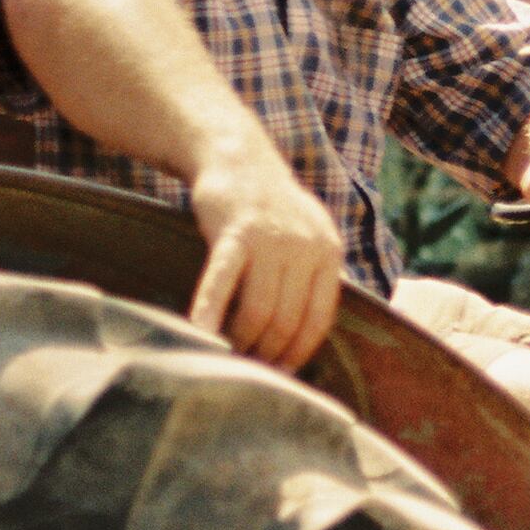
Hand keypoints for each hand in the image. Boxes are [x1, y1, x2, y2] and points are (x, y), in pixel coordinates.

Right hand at [187, 133, 344, 371]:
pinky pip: (222, 284)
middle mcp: (306, 246)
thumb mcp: (307, 235)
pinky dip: (211, 313)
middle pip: (287, 321)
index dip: (298, 353)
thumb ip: (312, 277)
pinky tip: (201, 334)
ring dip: (242, 340)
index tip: (281, 373)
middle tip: (248, 369)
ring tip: (229, 355)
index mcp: (329, 251)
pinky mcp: (234, 232)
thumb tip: (305, 337)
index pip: (319, 319)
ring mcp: (270, 239)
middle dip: (267, 353)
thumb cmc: (268, 206)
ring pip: (259, 310)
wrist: (236, 156)